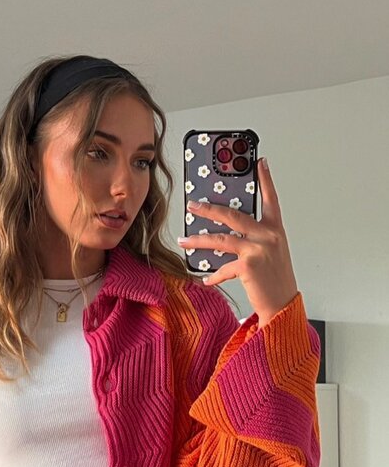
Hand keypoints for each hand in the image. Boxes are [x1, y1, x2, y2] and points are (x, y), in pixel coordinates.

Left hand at [177, 157, 298, 326]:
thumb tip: (225, 231)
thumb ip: (254, 238)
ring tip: (184, 239)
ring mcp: (258, 250)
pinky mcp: (248, 266)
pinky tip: (206, 278)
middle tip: (192, 204)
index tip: (259, 161)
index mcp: (275, 230)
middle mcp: (268, 236)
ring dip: (198, 240)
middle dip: (208, 208)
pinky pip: (222, 267)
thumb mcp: (270, 252)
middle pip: (232, 215)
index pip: (271, 199)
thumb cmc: (276, 279)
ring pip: (221, 239)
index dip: (265, 179)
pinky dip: (213, 274)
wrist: (283, 305)